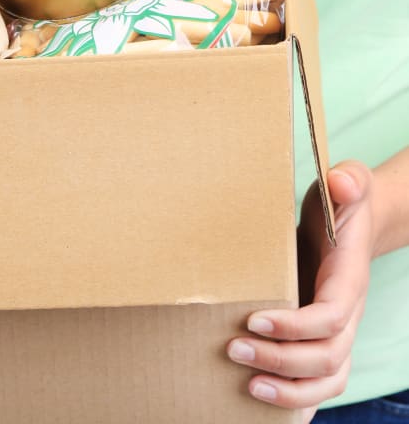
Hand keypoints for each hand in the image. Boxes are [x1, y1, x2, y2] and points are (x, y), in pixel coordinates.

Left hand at [225, 161, 374, 421]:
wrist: (352, 224)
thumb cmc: (340, 205)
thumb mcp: (347, 185)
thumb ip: (349, 183)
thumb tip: (342, 183)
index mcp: (348, 283)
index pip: (329, 317)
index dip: (294, 326)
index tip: (252, 319)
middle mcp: (346, 316)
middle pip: (326, 357)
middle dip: (281, 360)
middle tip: (232, 349)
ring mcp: (336, 334)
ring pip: (327, 379)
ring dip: (289, 391)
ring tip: (246, 387)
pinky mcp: (320, 341)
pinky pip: (319, 383)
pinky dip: (298, 404)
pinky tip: (262, 413)